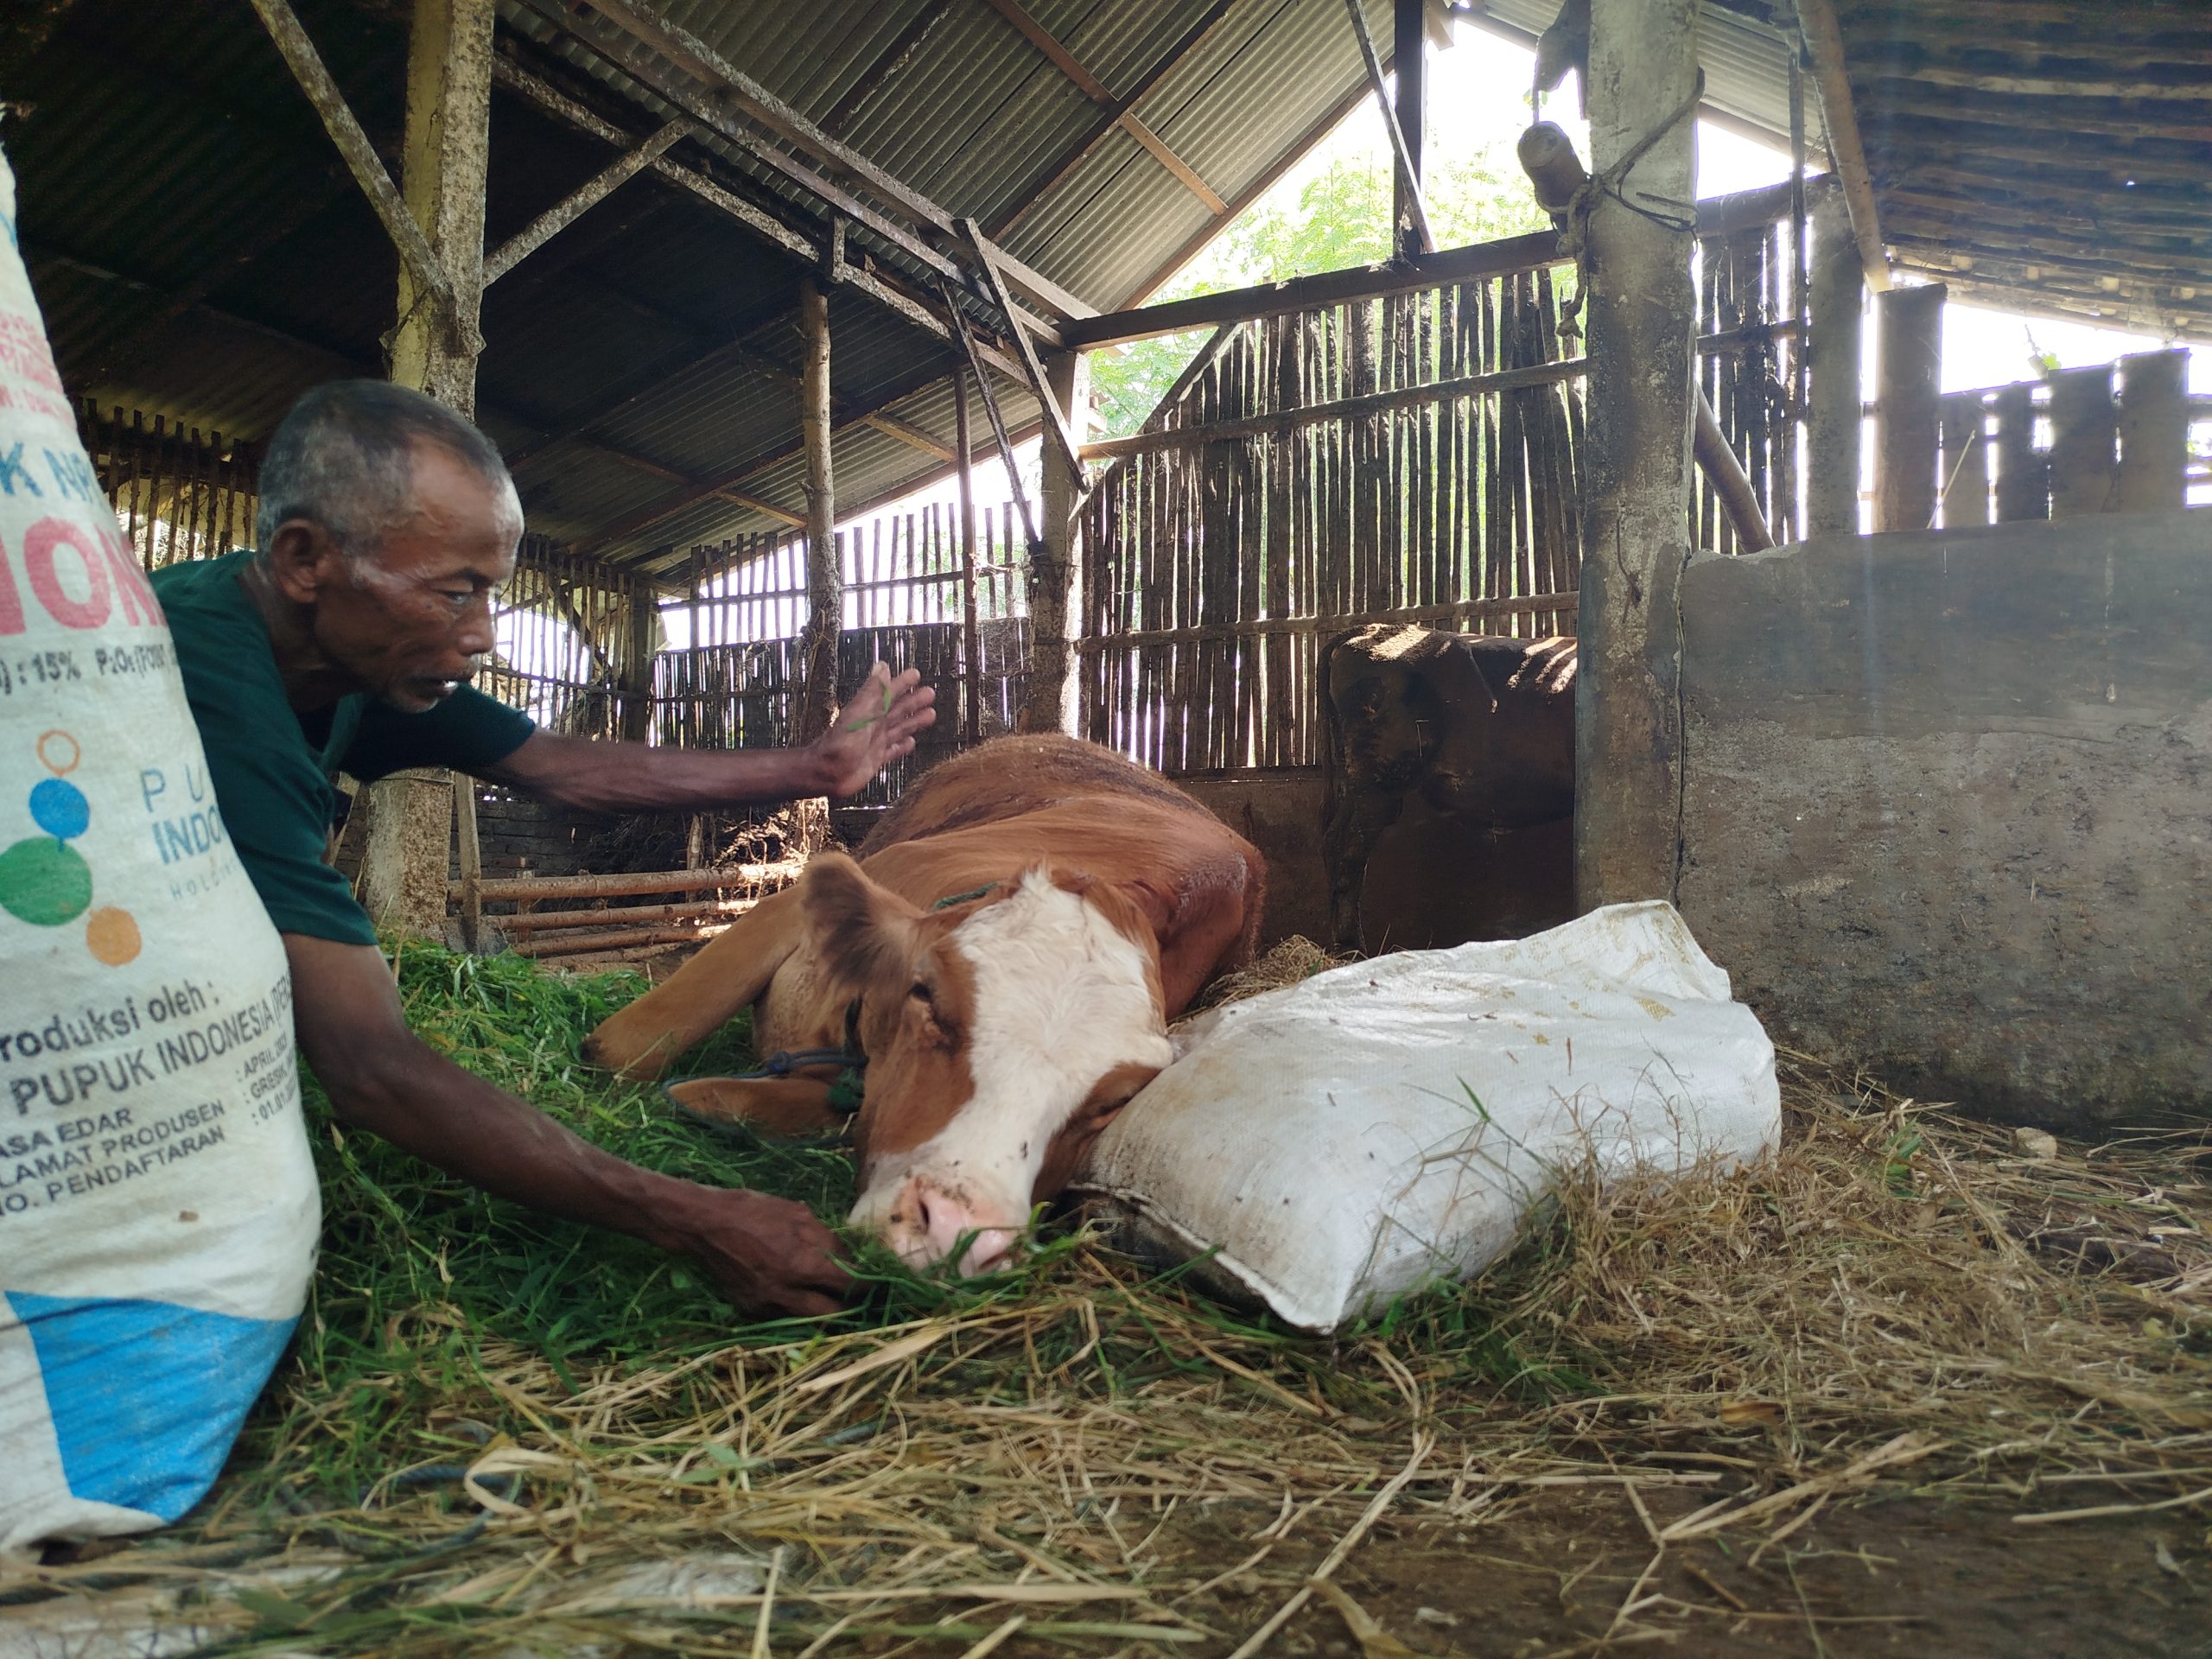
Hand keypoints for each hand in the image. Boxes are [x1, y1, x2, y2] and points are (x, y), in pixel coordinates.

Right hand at [665, 1186, 851, 1317]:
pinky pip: (782, 1314)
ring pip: (806, 1319)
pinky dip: (795, 1306)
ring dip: (822, 1309)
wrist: (704, 1224)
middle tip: (856, 1294)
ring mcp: (765, 1305)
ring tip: (830, 1293)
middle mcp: (785, 1293)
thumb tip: (850, 1258)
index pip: (848, 1286)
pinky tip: (798, 1290)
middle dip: (848, 1305)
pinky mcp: (749, 1309)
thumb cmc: (754, 1210)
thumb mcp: (798, 1214)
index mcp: (801, 1265)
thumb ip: (828, 1240)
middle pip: (831, 1315)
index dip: (867, 1285)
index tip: (876, 1281)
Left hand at [808, 663, 935, 798]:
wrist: (827, 775)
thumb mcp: (858, 715)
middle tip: (930, 693)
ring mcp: (875, 742)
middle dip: (913, 702)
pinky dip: (902, 747)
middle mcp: (873, 725)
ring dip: (914, 721)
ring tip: (931, 714)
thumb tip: (883, 666)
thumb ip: (873, 692)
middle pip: (897, 710)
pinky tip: (912, 743)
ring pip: (899, 728)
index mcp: (869, 711)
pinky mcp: (876, 759)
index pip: (889, 693)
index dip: (902, 684)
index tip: (916, 674)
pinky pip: (893, 750)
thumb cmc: (840, 745)